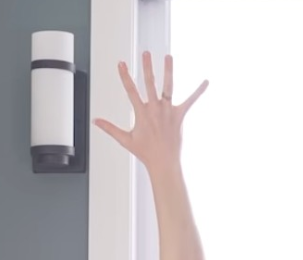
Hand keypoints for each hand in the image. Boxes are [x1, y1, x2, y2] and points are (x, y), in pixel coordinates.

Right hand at [94, 51, 207, 169]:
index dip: (125, 76)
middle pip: (150, 83)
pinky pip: (191, 101)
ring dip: (168, 71)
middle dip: (147, 67)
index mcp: (141, 113)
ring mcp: (168, 111)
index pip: (130, 90)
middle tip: (145, 53)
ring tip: (168, 56)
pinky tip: (206, 82)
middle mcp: (155, 109)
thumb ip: (110, 128)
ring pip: (168, 87)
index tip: (121, 63)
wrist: (164, 163)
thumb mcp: (125, 140)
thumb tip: (96, 121)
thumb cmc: (146, 152)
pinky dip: (198, 91)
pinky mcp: (180, 116)